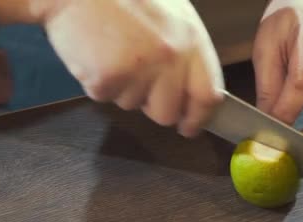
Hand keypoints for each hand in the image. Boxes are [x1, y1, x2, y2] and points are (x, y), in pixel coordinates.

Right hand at [40, 0, 224, 136]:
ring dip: (121, 88)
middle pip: (167, 112)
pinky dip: (97, 82)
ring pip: (132, 105)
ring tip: (112, 50)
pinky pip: (105, 97)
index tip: (190, 126)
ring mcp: (139, 70)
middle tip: (135, 79)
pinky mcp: (108, 79)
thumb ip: (183, 50)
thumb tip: (185, 87)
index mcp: (189, 38)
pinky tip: (95, 53)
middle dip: (152, 106)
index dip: (197, 118)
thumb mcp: (168, 14)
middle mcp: (170, 57)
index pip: (207, 95)